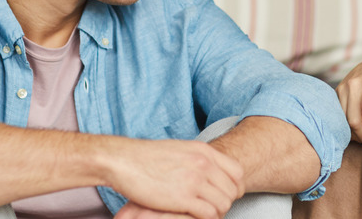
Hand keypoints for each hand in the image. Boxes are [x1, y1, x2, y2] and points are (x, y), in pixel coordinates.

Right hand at [103, 138, 244, 218]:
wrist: (125, 161)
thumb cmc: (148, 157)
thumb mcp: (181, 149)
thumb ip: (199, 158)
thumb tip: (212, 169)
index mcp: (204, 151)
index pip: (237, 172)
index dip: (235, 187)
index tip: (228, 194)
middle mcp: (203, 164)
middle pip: (232, 190)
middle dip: (226, 202)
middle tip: (214, 207)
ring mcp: (194, 180)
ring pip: (223, 203)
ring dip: (217, 212)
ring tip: (205, 213)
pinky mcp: (183, 197)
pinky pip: (208, 213)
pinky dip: (207, 218)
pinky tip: (195, 217)